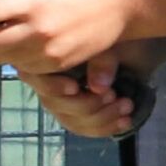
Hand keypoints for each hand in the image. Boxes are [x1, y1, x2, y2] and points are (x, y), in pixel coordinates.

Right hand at [22, 52, 147, 139]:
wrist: (127, 49)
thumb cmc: (110, 36)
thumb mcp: (107, 42)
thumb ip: (101, 59)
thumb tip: (98, 87)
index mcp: (46, 60)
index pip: (38, 77)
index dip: (54, 86)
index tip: (75, 87)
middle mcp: (47, 84)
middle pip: (56, 104)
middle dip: (88, 104)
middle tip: (114, 94)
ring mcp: (61, 103)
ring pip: (72, 121)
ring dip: (102, 118)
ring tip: (126, 105)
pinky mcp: (76, 117)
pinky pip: (85, 129)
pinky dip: (106, 127)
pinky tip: (125, 121)